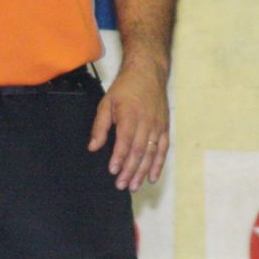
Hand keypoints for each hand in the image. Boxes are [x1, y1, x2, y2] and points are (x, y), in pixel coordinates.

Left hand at [90, 59, 168, 190]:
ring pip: (151, 153)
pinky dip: (158, 165)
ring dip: (143, 172)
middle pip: (139, 151)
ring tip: (134, 186)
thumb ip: (100, 126)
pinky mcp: (164, 128)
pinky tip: (152, 177)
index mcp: (130, 115)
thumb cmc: (125, 88)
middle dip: (130, 170)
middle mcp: (146, 122)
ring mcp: (157, 126)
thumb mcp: (106, 102)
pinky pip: (163, 150)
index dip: (119, 157)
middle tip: (122, 185)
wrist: (148, 72)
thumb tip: (94, 146)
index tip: (113, 170)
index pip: (125, 140)